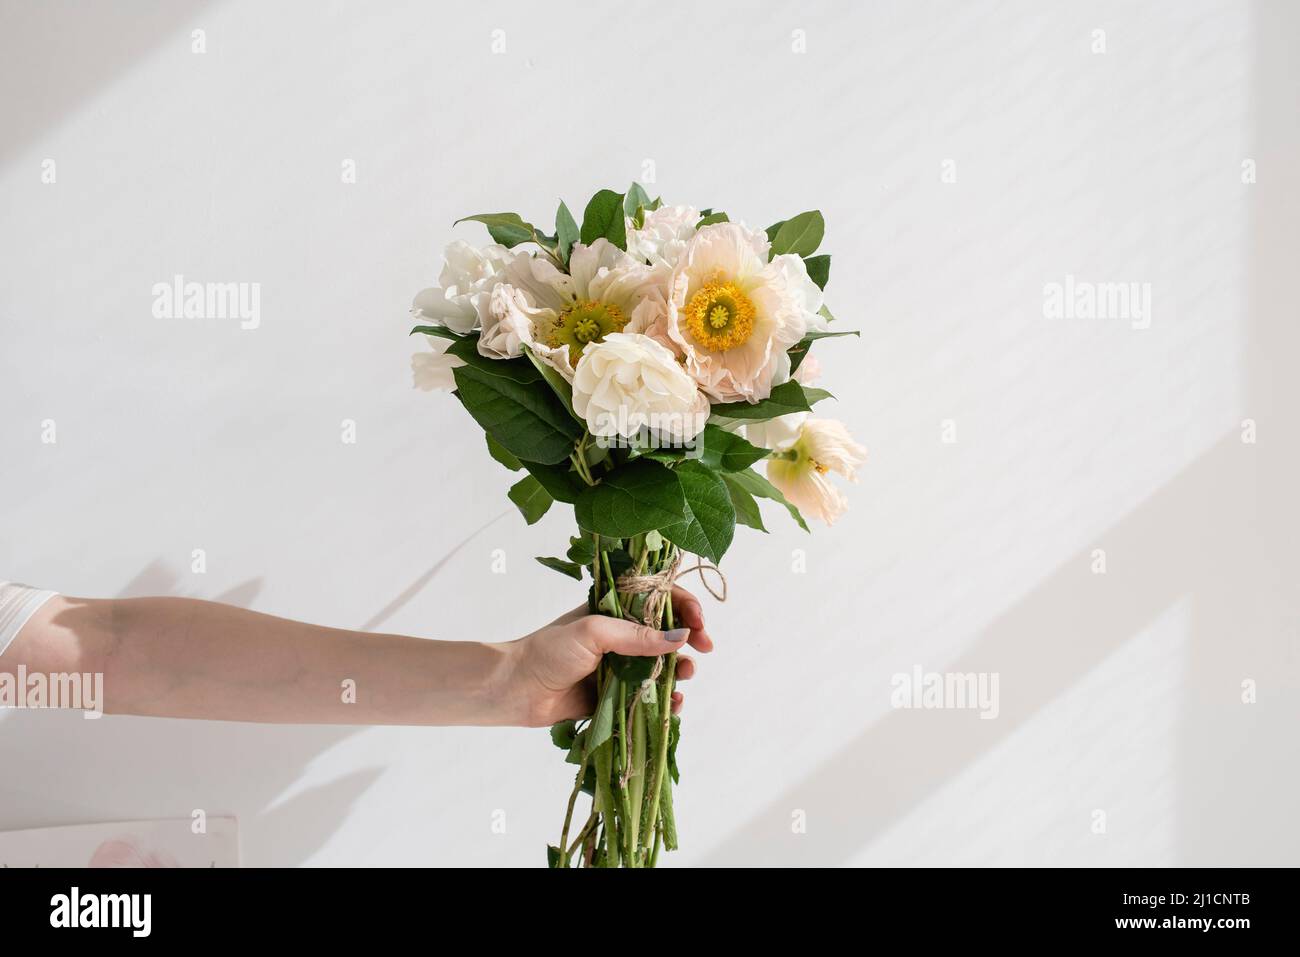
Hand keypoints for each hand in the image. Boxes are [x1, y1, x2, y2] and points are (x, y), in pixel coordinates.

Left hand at [502, 587, 712, 726]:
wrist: (516, 689)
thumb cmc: (548, 651)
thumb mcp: (593, 632)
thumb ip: (636, 636)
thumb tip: (681, 638)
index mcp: (615, 610)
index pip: (660, 599)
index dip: (685, 607)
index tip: (700, 623)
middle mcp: (622, 636)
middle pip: (668, 632)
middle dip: (691, 638)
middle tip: (706, 648)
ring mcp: (621, 666)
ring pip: (663, 666)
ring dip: (681, 670)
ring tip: (685, 676)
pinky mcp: (617, 696)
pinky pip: (649, 696)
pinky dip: (665, 700)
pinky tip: (673, 704)